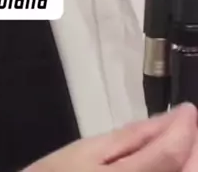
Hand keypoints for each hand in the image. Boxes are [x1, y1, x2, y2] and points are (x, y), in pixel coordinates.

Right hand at [22, 103, 197, 171]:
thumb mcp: (86, 151)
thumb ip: (131, 137)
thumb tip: (171, 118)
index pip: (173, 152)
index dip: (186, 126)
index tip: (187, 109)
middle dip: (192, 148)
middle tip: (183, 127)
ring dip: (187, 163)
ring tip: (174, 145)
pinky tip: (166, 165)